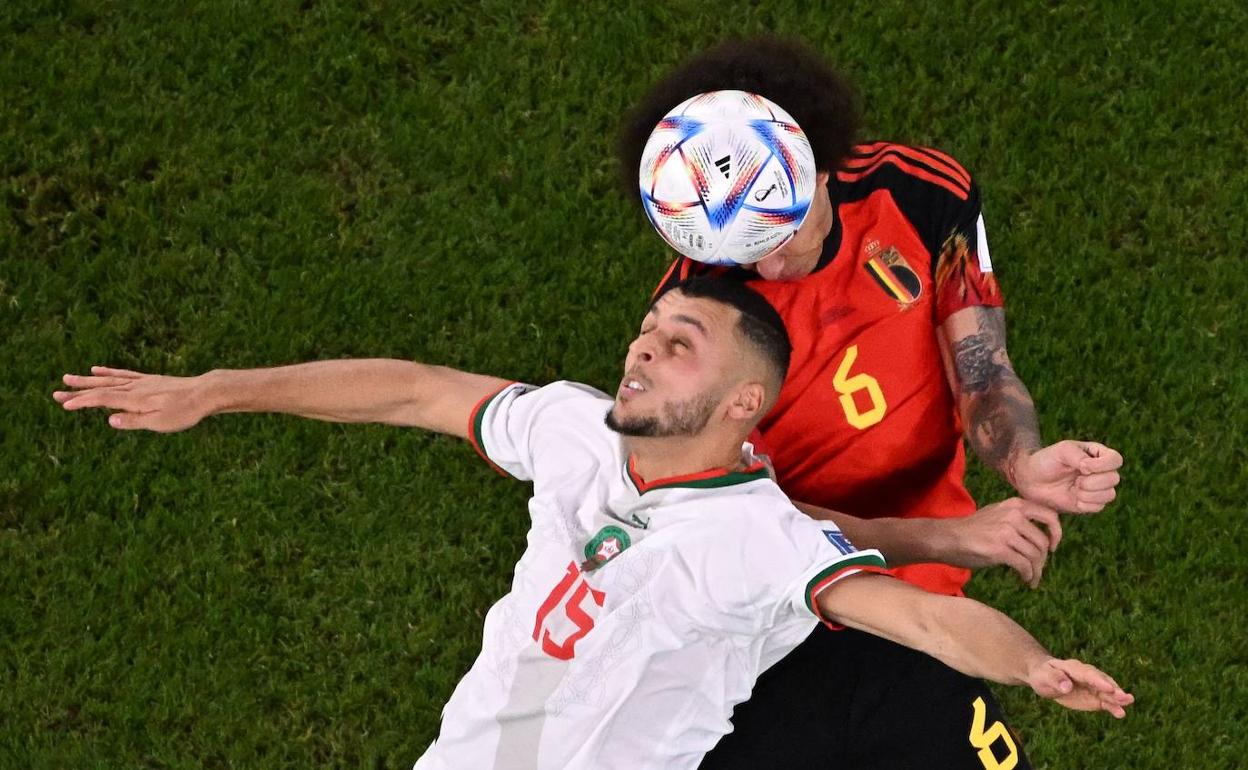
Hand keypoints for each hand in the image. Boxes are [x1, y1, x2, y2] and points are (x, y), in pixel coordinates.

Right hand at [53, 365, 209, 432]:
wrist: (205, 393)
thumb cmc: (184, 412)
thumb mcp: (160, 423)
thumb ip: (134, 421)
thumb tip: (109, 420)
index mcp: (134, 399)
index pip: (102, 400)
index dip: (82, 403)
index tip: (64, 405)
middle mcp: (134, 388)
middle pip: (100, 389)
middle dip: (77, 392)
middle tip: (55, 393)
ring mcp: (141, 382)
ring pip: (108, 380)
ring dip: (87, 380)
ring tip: (68, 378)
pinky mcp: (148, 379)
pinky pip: (123, 374)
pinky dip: (108, 372)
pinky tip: (98, 370)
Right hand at [940, 498, 1061, 587]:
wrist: (947, 537)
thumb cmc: (971, 529)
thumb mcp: (997, 513)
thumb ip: (1018, 518)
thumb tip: (1041, 536)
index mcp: (1015, 505)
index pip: (1050, 516)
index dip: (1056, 534)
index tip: (1052, 547)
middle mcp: (1014, 516)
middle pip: (1043, 542)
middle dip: (1043, 560)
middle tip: (1037, 569)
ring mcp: (1007, 532)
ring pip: (1035, 556)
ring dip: (1036, 571)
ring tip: (1031, 578)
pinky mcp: (1000, 550)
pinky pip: (1024, 566)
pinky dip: (1028, 576)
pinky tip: (1025, 580)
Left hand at [1012, 440, 1122, 512]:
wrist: (1031, 480)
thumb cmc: (1046, 461)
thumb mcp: (1062, 451)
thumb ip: (1079, 456)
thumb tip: (1090, 469)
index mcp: (1097, 454)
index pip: (1116, 460)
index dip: (1103, 465)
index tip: (1083, 467)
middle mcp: (1101, 471)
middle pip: (1114, 479)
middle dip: (1093, 482)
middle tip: (1076, 479)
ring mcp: (1097, 488)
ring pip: (1110, 494)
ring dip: (1089, 493)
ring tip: (1074, 487)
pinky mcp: (1090, 503)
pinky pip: (1099, 507)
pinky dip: (1085, 504)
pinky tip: (1073, 497)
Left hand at [1027, 658, 1133, 717]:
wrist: (1046, 677)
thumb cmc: (1044, 674)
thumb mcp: (1044, 676)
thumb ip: (1055, 679)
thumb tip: (1067, 687)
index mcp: (1074, 667)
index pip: (1088, 674)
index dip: (1098, 681)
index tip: (1108, 688)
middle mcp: (1088, 676)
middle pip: (1102, 682)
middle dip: (1113, 689)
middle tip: (1125, 697)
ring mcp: (1093, 687)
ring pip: (1107, 692)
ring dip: (1118, 698)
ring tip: (1129, 702)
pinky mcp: (1095, 697)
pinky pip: (1105, 702)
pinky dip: (1113, 707)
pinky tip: (1121, 713)